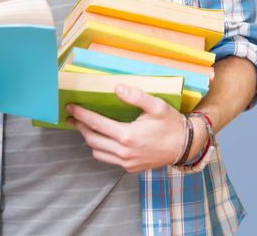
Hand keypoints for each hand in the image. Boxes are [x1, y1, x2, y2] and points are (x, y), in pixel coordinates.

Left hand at [67, 84, 203, 172]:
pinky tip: (103, 139)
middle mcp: (124, 152)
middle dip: (80, 127)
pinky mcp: (130, 168)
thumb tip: (117, 88)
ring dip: (89, 139)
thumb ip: (136, 96)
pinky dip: (101, 149)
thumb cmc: (171, 124)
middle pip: (92, 139)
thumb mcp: (156, 106)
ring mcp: (126, 162)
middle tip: (73, 117)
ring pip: (97, 152)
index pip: (96, 124)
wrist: (185, 146)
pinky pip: (108, 159)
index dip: (81, 115)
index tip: (71, 107)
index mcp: (128, 135)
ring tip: (85, 127)